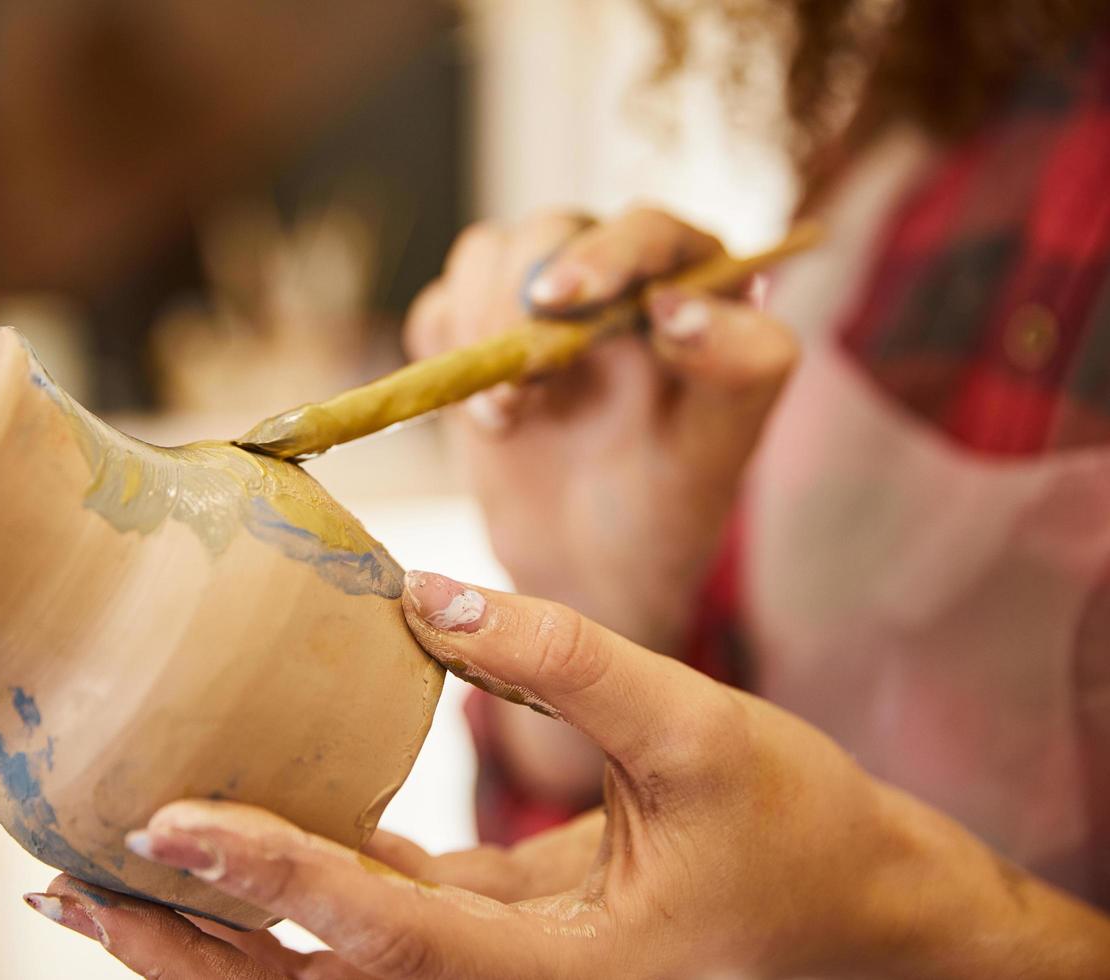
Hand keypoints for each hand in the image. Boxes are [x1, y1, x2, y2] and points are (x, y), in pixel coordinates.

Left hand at [23, 574, 1109, 977]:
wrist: (866, 924)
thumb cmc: (802, 836)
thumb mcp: (704, 732)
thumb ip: (568, 663)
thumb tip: (427, 594)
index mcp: (556, 969)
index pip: (385, 935)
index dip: (271, 878)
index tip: (165, 814)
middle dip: (179, 946)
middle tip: (56, 874)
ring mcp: (489, 975)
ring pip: (319, 973)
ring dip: (204, 931)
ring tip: (92, 875)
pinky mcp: (491, 938)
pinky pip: (365, 924)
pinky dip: (283, 891)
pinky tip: (227, 840)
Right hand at [404, 208, 797, 651]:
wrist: (592, 570)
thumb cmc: (670, 507)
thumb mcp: (717, 451)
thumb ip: (735, 366)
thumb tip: (675, 303)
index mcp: (692, 286)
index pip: (650, 230)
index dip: (604, 254)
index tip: (560, 301)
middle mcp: (614, 279)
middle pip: (552, 232)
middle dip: (521, 299)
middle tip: (523, 383)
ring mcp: (539, 307)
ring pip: (487, 255)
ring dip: (477, 325)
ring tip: (505, 416)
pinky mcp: (478, 338)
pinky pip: (440, 307)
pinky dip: (440, 346)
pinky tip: (480, 415)